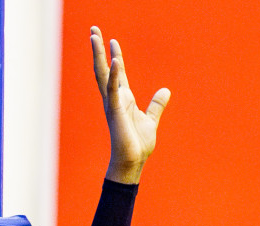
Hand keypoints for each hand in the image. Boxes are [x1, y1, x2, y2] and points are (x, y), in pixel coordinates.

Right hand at [90, 26, 169, 183]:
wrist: (132, 162)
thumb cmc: (138, 144)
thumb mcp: (151, 120)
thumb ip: (157, 105)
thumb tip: (166, 91)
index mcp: (123, 99)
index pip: (116, 72)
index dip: (113, 55)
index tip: (109, 39)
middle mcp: (114, 98)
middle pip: (103, 68)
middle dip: (98, 49)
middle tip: (93, 30)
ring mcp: (113, 103)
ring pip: (103, 74)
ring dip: (99, 55)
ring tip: (96, 36)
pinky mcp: (115, 111)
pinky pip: (113, 89)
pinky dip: (114, 75)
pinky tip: (115, 61)